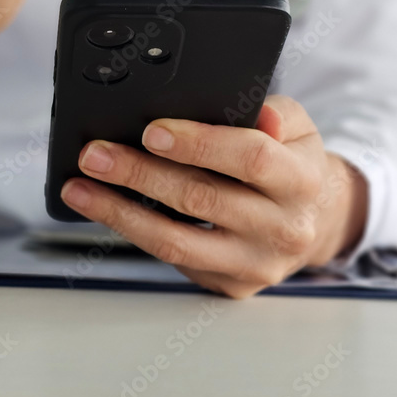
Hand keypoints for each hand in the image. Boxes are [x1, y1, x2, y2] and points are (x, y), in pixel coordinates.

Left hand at [60, 96, 368, 297]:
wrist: (316, 220)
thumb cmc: (292, 163)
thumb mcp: (297, 127)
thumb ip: (275, 112)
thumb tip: (256, 111)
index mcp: (302, 180)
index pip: (250, 157)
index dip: (198, 143)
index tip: (151, 131)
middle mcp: (283, 228)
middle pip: (201, 199)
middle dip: (139, 174)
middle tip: (94, 155)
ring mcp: (255, 264)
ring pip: (176, 241)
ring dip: (119, 213)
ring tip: (79, 188)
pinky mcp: (230, 285)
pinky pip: (172, 259)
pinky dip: (132, 232)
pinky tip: (104, 209)